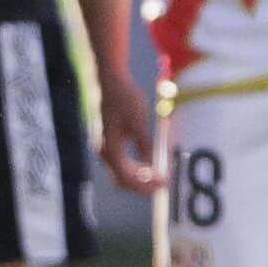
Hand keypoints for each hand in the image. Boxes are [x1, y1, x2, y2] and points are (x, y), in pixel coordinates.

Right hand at [98, 69, 163, 194]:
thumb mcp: (139, 122)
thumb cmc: (125, 98)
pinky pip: (121, 164)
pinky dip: (135, 169)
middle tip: (163, 184)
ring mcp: (104, 148)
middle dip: (143, 185)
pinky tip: (149, 166)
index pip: (127, 177)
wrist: (112, 81)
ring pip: (120, 174)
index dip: (146, 184)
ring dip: (139, 179)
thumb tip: (153, 167)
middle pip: (122, 180)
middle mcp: (104, 151)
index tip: (163, 183)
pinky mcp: (109, 143)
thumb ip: (145, 146)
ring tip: (159, 177)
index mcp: (109, 147)